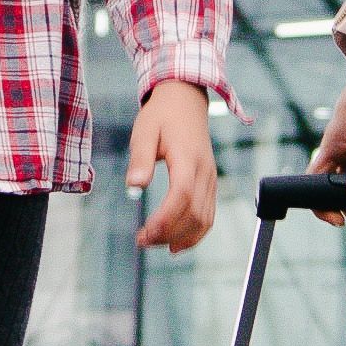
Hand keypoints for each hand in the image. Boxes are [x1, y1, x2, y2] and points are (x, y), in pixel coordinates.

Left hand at [127, 81, 217, 255]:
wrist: (185, 101)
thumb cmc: (162, 116)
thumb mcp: (144, 131)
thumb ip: (140, 158)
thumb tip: (134, 185)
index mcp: (188, 157)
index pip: (182, 194)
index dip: (166, 218)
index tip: (146, 232)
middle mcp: (205, 171)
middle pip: (194, 213)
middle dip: (169, 233)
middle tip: (142, 241)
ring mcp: (211, 179)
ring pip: (204, 219)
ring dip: (181, 238)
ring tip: (154, 243)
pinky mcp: (210, 184)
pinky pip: (208, 216)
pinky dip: (195, 234)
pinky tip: (175, 244)